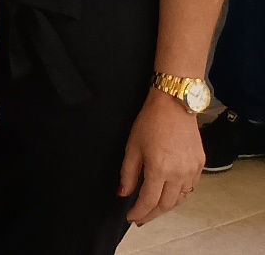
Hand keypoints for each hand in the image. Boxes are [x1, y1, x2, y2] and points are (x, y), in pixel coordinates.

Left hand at [121, 91, 204, 224]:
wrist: (174, 104)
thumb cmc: (150, 122)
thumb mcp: (132, 147)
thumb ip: (128, 173)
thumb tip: (123, 193)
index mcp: (160, 170)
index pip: (149, 201)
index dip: (139, 212)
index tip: (131, 217)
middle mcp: (179, 174)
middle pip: (167, 204)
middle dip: (152, 214)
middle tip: (141, 218)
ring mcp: (192, 170)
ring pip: (180, 198)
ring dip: (166, 206)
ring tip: (153, 208)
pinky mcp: (200, 164)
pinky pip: (190, 187)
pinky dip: (179, 194)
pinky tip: (169, 193)